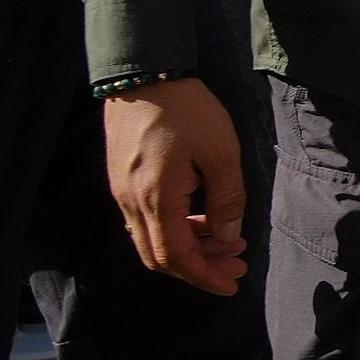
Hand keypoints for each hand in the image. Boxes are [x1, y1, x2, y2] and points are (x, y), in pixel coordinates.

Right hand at [104, 79, 249, 296]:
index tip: (231, 284)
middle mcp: (132, 203)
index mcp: (156, 200)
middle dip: (199, 267)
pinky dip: (174, 228)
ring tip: (227, 242)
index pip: (176, 258)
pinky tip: (202, 219)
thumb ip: (227, 199)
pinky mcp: (123, 180)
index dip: (204, 277)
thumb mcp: (221, 152)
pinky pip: (146, 220)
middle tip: (236, 265)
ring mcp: (123, 193)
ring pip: (152, 238)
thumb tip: (227, 237)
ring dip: (189, 247)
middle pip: (160, 256)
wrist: (144, 75)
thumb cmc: (186, 110)